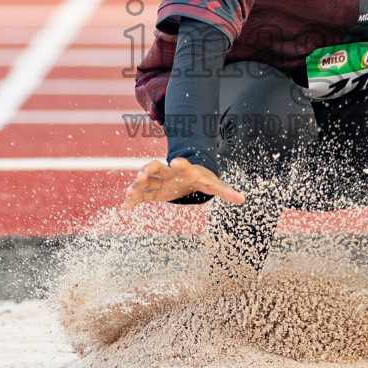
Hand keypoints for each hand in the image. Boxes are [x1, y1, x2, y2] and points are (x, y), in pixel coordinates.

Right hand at [121, 157, 244, 208]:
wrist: (189, 176)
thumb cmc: (203, 179)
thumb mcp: (214, 184)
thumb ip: (226, 191)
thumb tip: (243, 199)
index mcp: (186, 169)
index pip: (183, 164)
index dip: (180, 162)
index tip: (176, 160)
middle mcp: (169, 172)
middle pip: (157, 167)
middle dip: (149, 169)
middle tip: (142, 174)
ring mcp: (159, 181)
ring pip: (146, 180)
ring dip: (138, 185)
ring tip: (129, 191)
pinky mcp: (154, 191)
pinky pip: (142, 195)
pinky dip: (133, 200)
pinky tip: (124, 207)